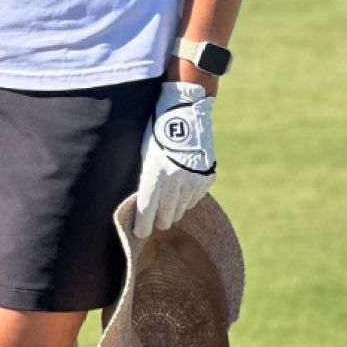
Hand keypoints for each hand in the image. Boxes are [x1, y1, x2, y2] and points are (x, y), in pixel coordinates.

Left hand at [134, 81, 215, 236]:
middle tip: (155, 225)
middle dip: (159, 221)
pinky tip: (182, 196)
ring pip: (181, 208)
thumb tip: (144, 201)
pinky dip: (188, 200)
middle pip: (166, 214)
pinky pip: (195, 198)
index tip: (139, 234)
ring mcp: (194, 179)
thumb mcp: (145, 153)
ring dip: (173, 212)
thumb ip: (147, 177)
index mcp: (155, 173)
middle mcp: (175, 180)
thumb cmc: (157, 131)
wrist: (185, 111)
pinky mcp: (207, 177)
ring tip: (168, 215)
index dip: (142, 224)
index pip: (147, 208)